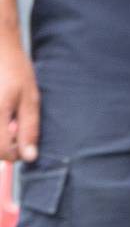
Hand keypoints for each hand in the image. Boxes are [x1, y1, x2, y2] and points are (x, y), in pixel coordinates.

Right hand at [0, 37, 38, 162]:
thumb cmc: (15, 69)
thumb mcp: (30, 100)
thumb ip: (28, 129)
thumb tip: (29, 157)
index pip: (3, 151)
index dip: (16, 155)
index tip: (23, 147)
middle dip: (4, 145)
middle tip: (13, 129)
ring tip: (6, 118)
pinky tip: (1, 112)